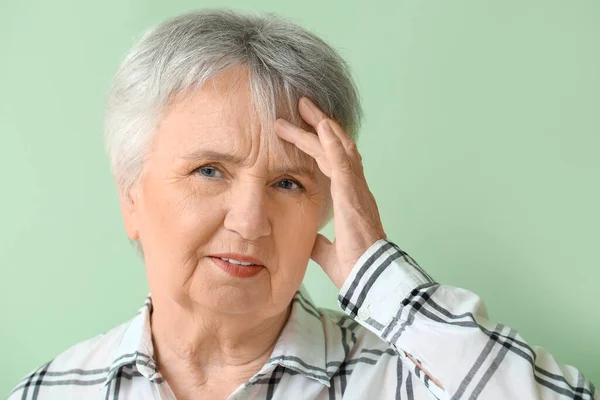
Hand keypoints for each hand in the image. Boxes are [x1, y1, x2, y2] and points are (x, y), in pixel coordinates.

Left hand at [275, 97, 385, 288]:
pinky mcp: (352, 195)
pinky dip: (332, 142)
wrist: (369, 281)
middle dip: (319, 127)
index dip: (320, 146)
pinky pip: (342, 162)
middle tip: (301, 108)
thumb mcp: (327, 252)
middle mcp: (356, 190)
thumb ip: (319, 241)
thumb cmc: (355, 269)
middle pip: (337, 149)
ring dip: (322, 126)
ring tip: (305, 106)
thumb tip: (308, 237)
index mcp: (351, 201)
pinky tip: (321, 125)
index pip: (334, 165)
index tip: (303, 131)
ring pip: (340, 148)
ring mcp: (356, 190)